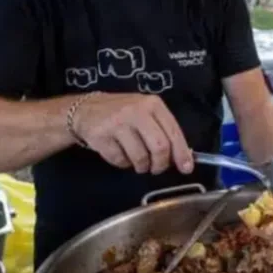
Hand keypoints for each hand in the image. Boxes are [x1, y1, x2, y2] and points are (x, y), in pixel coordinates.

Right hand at [72, 93, 192, 174]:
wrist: (86, 110)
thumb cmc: (123, 114)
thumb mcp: (147, 113)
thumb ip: (164, 130)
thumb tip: (184, 157)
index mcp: (153, 104)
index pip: (173, 132)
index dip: (181, 154)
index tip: (186, 168)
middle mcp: (136, 111)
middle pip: (159, 147)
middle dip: (160, 164)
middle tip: (156, 168)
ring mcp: (117, 123)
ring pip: (140, 157)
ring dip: (141, 166)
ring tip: (138, 161)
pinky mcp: (100, 136)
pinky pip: (119, 160)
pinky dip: (123, 163)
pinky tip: (120, 154)